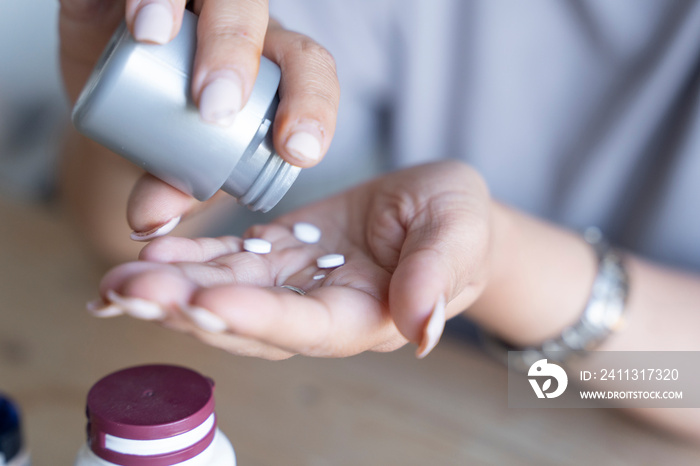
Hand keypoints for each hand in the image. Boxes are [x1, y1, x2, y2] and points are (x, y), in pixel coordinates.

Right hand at [59, 0, 339, 237]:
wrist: (118, 99)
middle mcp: (236, 22)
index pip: (308, 68)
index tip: (296, 150)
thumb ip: (172, 188)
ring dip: (176, 0)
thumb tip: (148, 223)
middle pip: (254, 12)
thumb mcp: (180, 165)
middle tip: (213, 108)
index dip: (313, 102)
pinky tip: (132, 17)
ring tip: (151, 36)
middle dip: (237, 52)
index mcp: (271, 64)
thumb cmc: (175, 134)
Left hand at [91, 161, 493, 358]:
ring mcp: (294, 283)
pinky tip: (148, 254)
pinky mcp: (278, 254)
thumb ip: (437, 276)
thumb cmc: (460, 223)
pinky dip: (187, 259)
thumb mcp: (459, 233)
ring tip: (116, 280)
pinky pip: (228, 260)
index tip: (206, 303)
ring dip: (171, 288)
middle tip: (129, 292)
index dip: (256, 317)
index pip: (305, 326)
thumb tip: (422, 326)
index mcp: (365, 314)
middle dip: (187, 308)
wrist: (441, 211)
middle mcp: (319, 310)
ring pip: (227, 293)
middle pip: (247, 321)